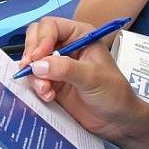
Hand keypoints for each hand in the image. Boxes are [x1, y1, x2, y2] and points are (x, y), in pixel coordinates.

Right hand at [19, 17, 139, 141]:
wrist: (117, 121)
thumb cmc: (113, 93)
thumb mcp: (92, 77)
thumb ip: (66, 68)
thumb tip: (37, 64)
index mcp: (79, 35)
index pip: (51, 26)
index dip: (41, 39)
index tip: (37, 58)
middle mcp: (66, 46)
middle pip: (36, 38)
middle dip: (32, 55)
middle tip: (31, 70)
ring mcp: (57, 65)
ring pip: (32, 60)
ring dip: (33, 75)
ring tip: (45, 90)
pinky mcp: (51, 82)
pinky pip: (34, 79)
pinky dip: (36, 87)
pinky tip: (48, 96)